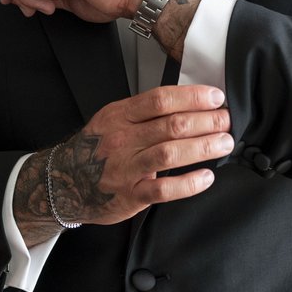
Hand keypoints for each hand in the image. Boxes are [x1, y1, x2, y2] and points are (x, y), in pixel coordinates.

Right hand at [13, 85, 231, 243]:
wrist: (65, 183)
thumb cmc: (96, 150)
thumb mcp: (112, 120)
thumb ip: (144, 113)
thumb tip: (188, 104)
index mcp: (120, 115)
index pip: (160, 100)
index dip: (192, 97)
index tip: (215, 97)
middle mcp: (123, 139)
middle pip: (171, 124)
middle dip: (206, 121)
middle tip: (226, 120)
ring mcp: (126, 167)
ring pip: (170, 152)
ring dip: (203, 147)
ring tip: (224, 143)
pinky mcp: (130, 195)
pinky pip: (163, 189)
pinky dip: (188, 183)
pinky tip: (206, 177)